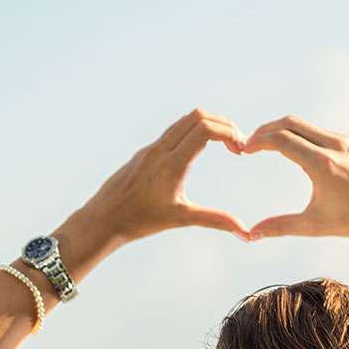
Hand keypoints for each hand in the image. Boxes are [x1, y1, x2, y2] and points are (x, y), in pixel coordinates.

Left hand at [74, 108, 249, 246]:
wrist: (104, 218)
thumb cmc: (140, 220)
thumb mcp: (181, 219)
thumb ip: (215, 220)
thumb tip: (244, 232)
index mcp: (172, 163)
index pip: (204, 129)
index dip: (228, 132)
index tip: (239, 150)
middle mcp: (161, 149)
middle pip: (198, 116)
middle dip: (223, 125)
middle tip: (237, 144)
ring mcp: (151, 147)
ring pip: (184, 120)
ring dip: (208, 125)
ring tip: (224, 144)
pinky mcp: (146, 151)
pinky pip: (173, 131)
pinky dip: (193, 132)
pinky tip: (200, 150)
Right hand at [242, 116, 348, 239]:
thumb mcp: (315, 225)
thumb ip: (281, 226)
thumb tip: (251, 234)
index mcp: (322, 164)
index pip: (281, 140)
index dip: (258, 141)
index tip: (244, 149)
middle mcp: (334, 146)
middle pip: (291, 123)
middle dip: (267, 130)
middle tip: (251, 142)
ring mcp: (346, 141)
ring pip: (308, 127)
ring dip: (286, 132)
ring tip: (271, 146)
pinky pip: (324, 134)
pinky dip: (305, 138)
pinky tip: (299, 153)